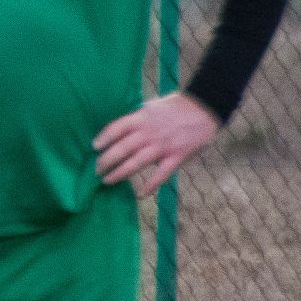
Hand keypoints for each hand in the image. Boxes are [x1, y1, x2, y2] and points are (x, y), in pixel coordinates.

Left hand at [93, 91, 221, 193]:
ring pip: (136, 163)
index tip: (94, 147)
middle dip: (106, 161)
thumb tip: (119, 131)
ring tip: (107, 181)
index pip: (116, 128)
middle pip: (122, 148)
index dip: (103, 138)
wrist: (205, 107)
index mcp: (142, 118)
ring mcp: (163, 146)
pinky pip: (161, 175)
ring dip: (119, 173)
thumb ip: (136, 119)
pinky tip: (140, 194)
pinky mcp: (176, 157)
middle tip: (97, 169)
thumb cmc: (176, 106)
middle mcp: (149, 133)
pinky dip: (150, 186)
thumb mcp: (151, 107)